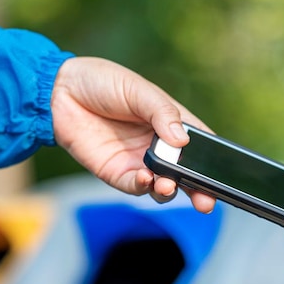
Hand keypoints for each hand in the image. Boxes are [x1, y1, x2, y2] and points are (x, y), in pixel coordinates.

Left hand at [50, 56, 215, 213]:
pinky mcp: (117, 173)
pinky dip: (145, 187)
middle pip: (187, 173)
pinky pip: (137, 187)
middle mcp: (159, 145)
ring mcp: (140, 161)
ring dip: (171, 189)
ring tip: (168, 185)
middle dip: (199, 189)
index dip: (213, 161)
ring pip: (165, 185)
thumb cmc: (102, 82)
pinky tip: (146, 179)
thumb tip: (182, 141)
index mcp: (171, 122)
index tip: (224, 175)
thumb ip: (162, 113)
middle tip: (206, 200)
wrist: (59, 92)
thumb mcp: (138, 90)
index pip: (200, 145)